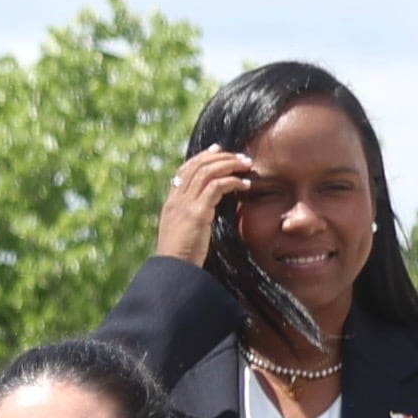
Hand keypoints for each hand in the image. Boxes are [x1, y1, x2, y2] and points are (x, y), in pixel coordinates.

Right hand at [158, 149, 254, 266]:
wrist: (173, 269)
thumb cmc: (182, 255)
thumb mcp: (185, 231)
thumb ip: (193, 216)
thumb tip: (209, 209)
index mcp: (171, 202)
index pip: (184, 170)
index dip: (202, 156)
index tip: (218, 149)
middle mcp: (176, 199)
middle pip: (196, 165)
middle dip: (220, 156)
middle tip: (240, 156)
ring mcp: (184, 205)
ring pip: (207, 172)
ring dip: (230, 165)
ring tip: (247, 165)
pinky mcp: (197, 213)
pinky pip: (216, 187)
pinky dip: (233, 182)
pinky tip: (246, 185)